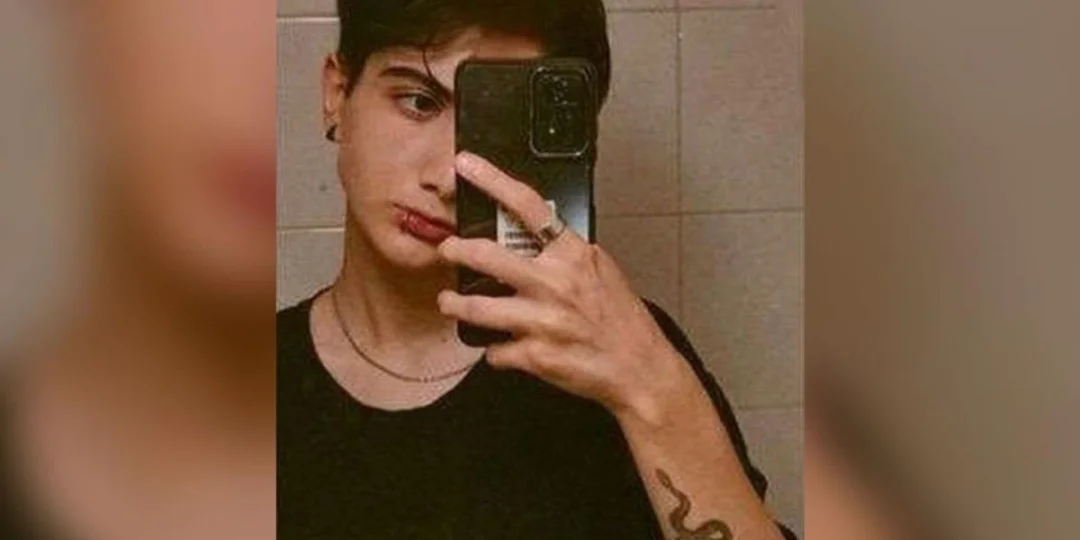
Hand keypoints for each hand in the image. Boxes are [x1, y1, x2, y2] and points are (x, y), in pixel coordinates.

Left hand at [437, 152, 699, 421]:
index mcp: (572, 255)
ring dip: (456, 304)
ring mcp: (541, 320)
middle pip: (487, 255)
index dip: (492, 180)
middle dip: (456, 250)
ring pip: (477, 307)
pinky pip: (496, 350)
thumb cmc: (622, 319)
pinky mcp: (534, 355)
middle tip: (447, 248)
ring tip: (449, 300)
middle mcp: (554, 283)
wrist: (640, 368)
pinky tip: (500, 348)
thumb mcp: (601, 270)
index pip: (528, 206)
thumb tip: (538, 237)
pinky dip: (495, 349)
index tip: (466, 165)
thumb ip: (567, 253)